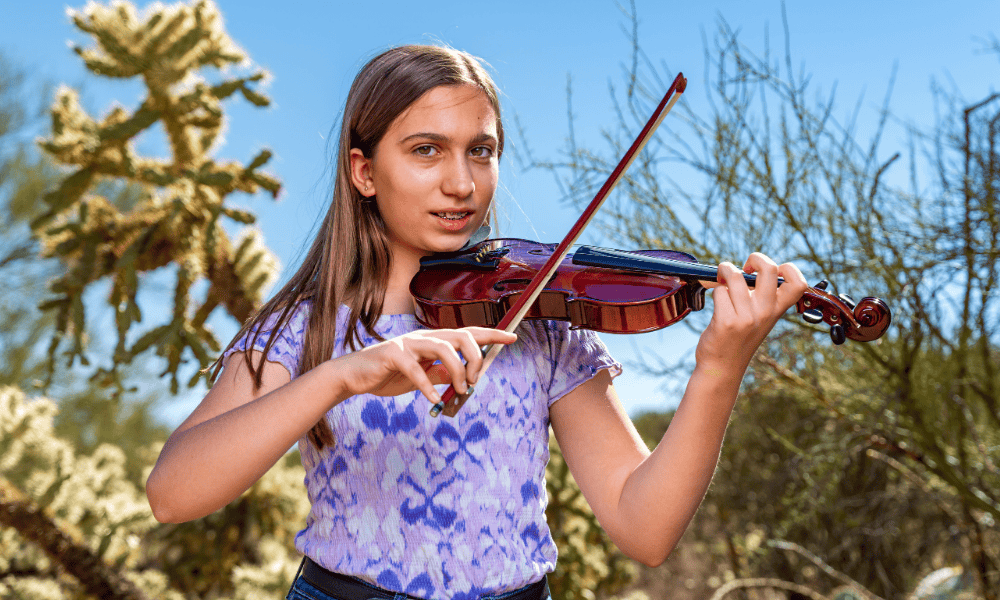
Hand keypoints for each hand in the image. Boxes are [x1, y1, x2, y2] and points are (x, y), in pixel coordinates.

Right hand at [335, 326, 517, 402]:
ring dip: (456, 371)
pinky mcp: (392, 355)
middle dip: (475, 357)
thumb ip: (440, 375)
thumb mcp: (421, 377)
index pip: (468, 333)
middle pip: (461, 336)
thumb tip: (463, 380)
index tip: (512, 337)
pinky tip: (433, 401)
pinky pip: (416, 369)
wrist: (354, 377)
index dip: (491, 334)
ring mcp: (408, 343)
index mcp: (433, 341)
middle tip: (474, 381)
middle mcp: (424, 337)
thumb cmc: (389, 375)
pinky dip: (428, 387)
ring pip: (443, 347)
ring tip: (458, 391)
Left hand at [696, 252, 807, 372]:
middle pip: (769, 268)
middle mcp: (765, 312)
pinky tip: (716, 304)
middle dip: (755, 257)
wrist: (721, 367)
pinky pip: (719, 291)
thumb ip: (760, 297)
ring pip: (736, 276)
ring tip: (722, 280)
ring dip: (725, 272)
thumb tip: (748, 269)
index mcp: (776, 310)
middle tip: (744, 267)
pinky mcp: (727, 322)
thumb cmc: (737, 338)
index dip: (789, 268)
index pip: (798, 283)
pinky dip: (714, 292)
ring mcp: (747, 318)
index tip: (770, 271)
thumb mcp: (758, 318)